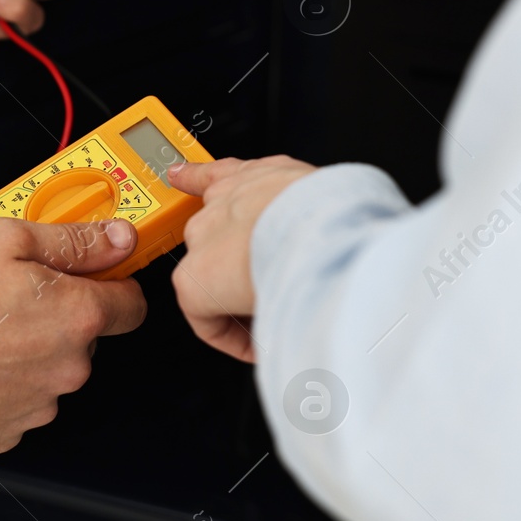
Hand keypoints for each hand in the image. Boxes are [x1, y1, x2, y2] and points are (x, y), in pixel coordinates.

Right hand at [0, 218, 146, 452]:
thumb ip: (72, 240)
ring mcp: (37, 406)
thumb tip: (115, 239)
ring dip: (27, 354)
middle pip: (84, 339)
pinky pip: (16, 404)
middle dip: (56, 318)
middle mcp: (66, 367)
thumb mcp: (5, 239)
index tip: (97, 278)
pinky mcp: (5, 432)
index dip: (114, 285)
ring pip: (49, 373)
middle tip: (10, 297)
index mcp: (76, 316)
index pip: (131, 305)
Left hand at [170, 157, 317, 362]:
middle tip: (271, 292)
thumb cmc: (340, 215)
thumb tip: (328, 239)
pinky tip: (259, 347)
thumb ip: (315, 211)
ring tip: (275, 323)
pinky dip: (234, 338)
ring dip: (238, 302)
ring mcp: (205, 238)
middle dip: (235, 266)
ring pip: (213, 278)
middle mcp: (225, 201)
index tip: (179, 176)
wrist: (324, 231)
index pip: (219, 173)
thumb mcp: (330, 197)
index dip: (196, 178)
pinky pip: (207, 318)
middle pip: (214, 235)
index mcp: (259, 176)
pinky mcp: (195, 281)